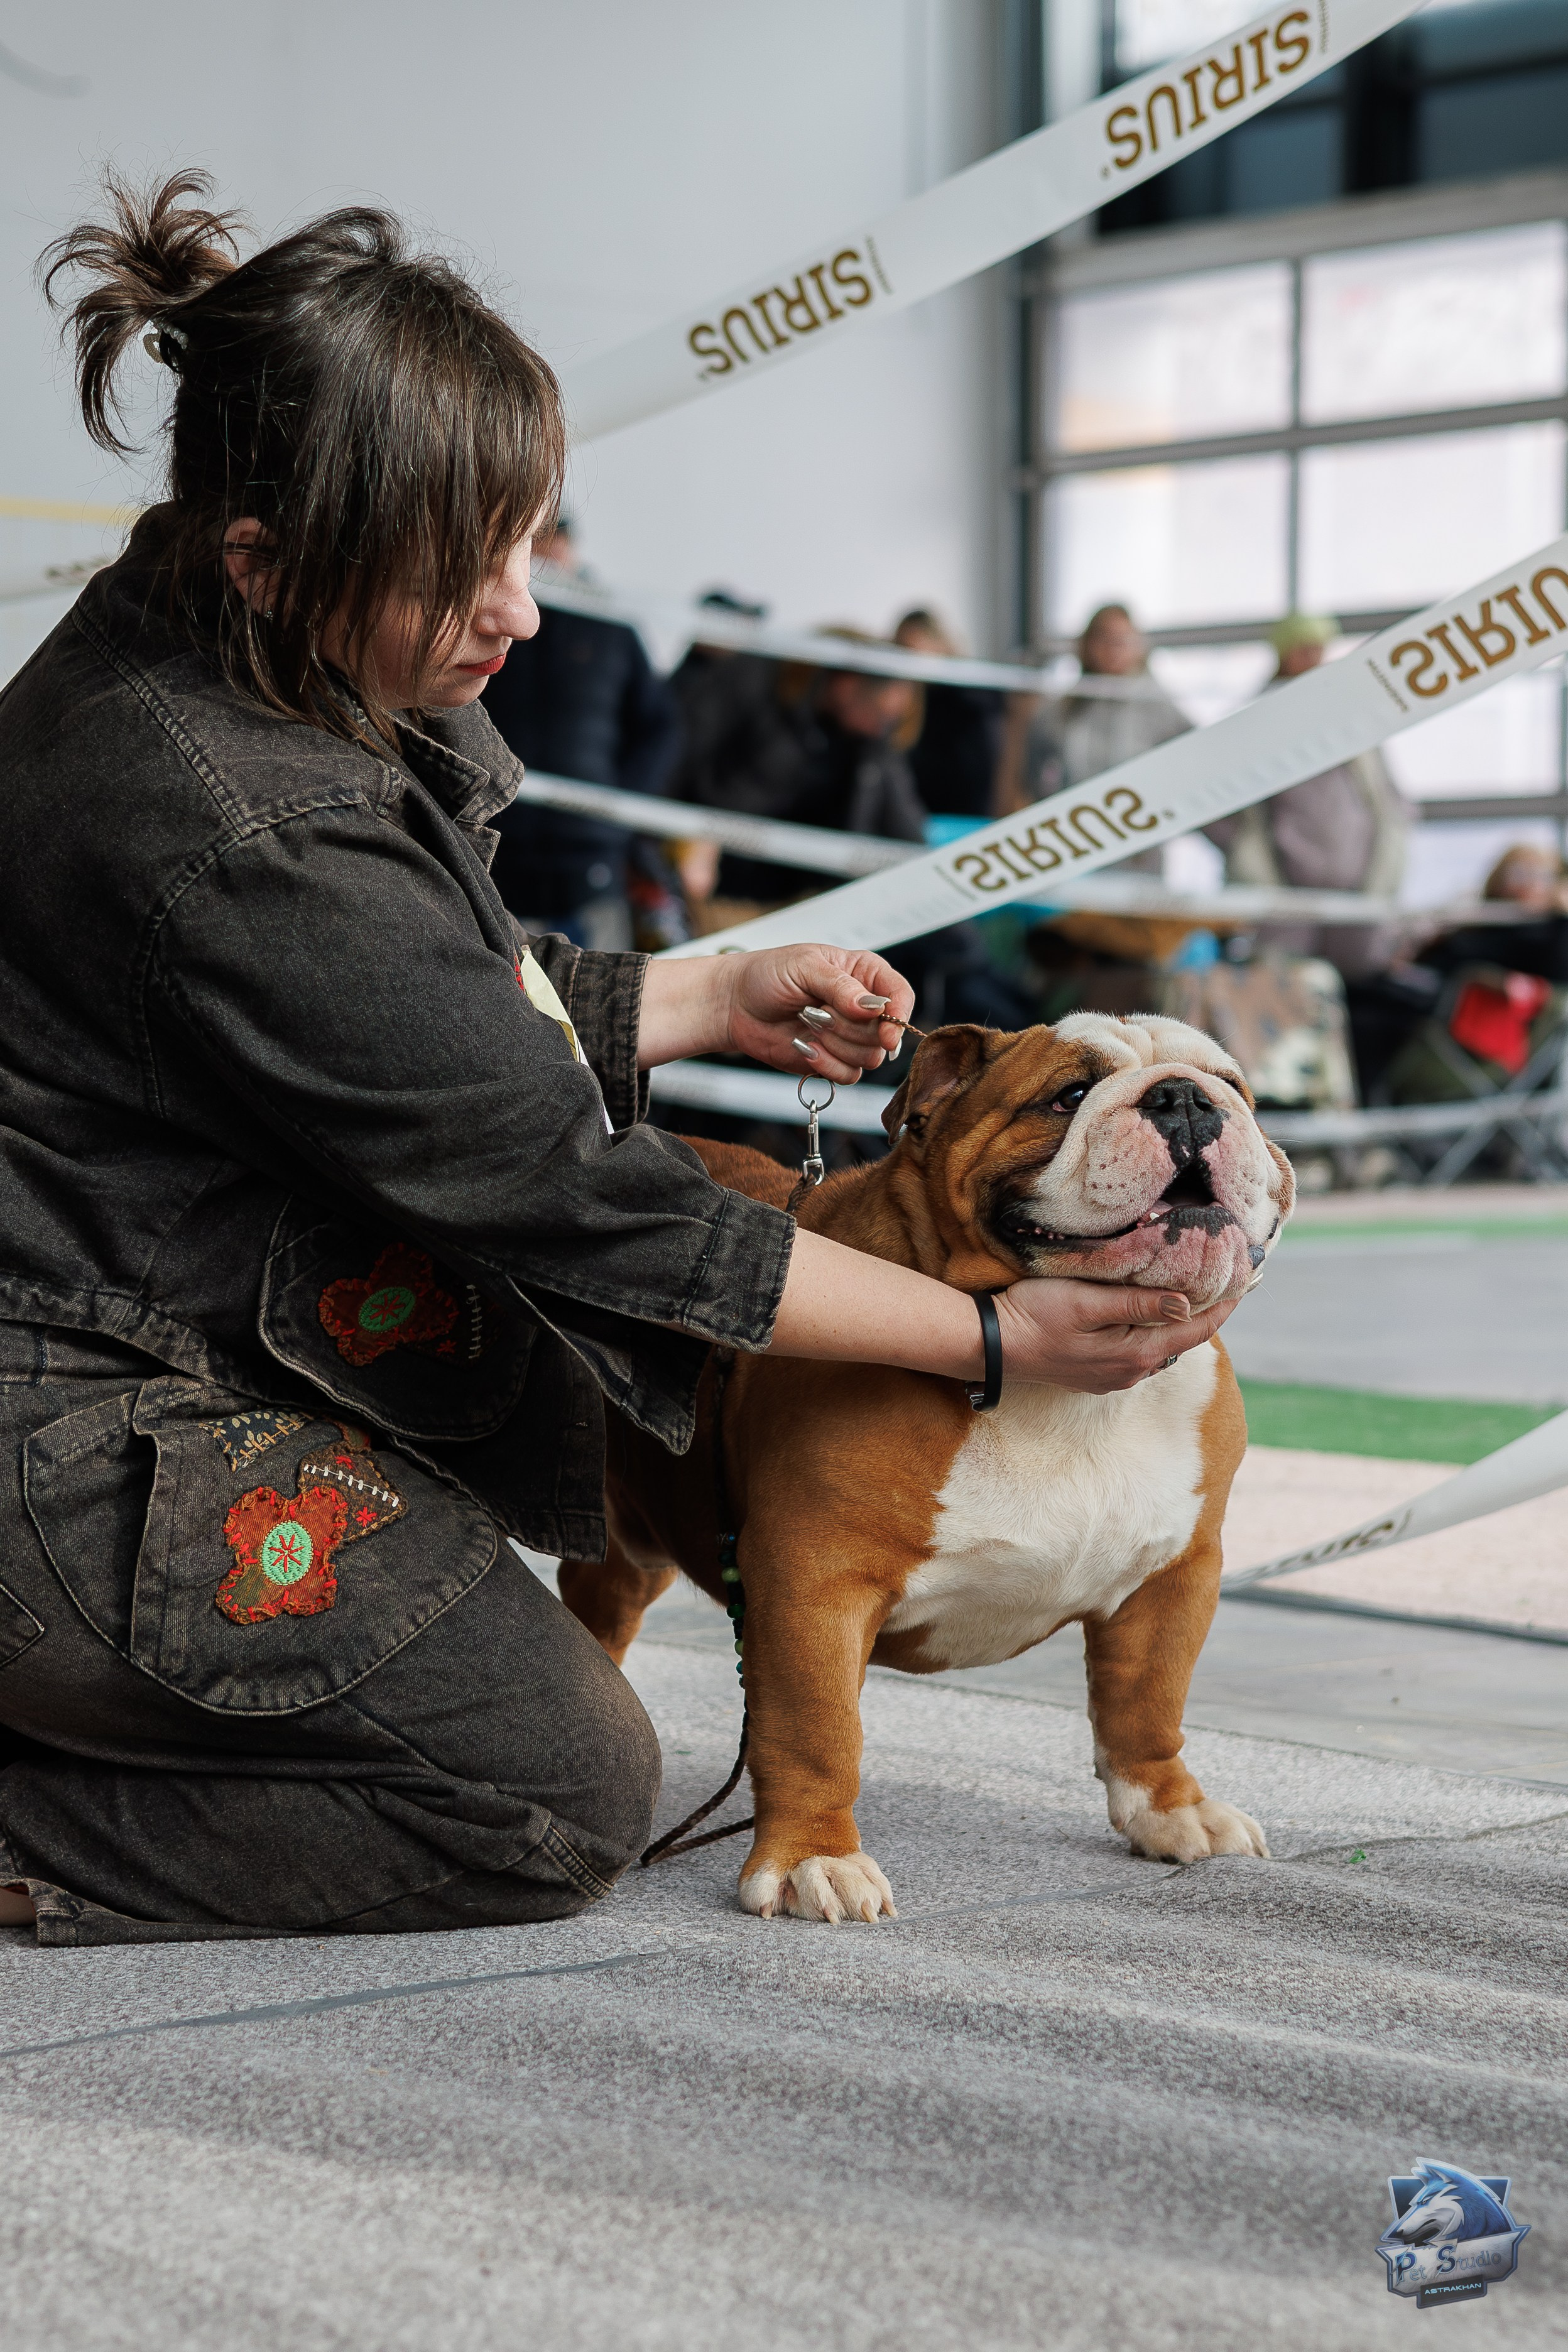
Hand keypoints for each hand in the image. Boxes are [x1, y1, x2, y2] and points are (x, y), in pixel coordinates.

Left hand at [720, 945, 914, 1080]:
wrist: (735, 1005)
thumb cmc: (768, 975)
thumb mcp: (804, 967)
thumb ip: (841, 986)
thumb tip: (873, 1007)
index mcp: (864, 974)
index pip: (900, 995)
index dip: (898, 1015)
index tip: (885, 1031)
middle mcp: (863, 1007)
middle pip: (884, 1033)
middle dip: (848, 1027)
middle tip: (815, 1010)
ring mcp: (849, 1036)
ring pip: (869, 1057)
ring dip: (834, 1045)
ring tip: (807, 1023)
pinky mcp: (834, 1060)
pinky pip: (849, 1076)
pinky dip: (825, 1064)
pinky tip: (804, 1046)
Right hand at [993, 1280, 1236, 1393]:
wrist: (990, 1346)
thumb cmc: (1035, 1316)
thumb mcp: (1087, 1303)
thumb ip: (1138, 1305)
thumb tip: (1189, 1305)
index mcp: (1136, 1354)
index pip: (1196, 1329)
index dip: (1224, 1304)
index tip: (1247, 1277)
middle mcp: (1132, 1371)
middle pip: (1183, 1338)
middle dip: (1207, 1310)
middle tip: (1227, 1276)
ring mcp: (1114, 1375)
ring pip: (1162, 1345)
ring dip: (1181, 1320)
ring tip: (1196, 1288)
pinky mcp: (1096, 1372)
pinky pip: (1140, 1349)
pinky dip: (1156, 1328)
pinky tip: (1153, 1309)